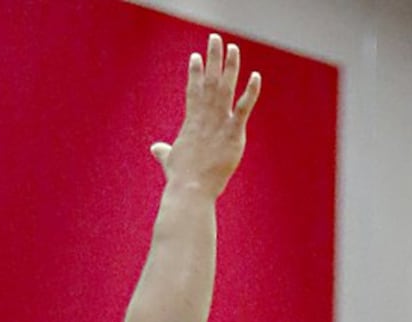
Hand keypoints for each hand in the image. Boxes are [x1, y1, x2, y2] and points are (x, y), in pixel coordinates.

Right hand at [151, 33, 260, 200]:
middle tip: (215, 39)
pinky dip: (250, 92)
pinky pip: (243, 108)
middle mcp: (205, 118)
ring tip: (233, 48)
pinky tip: (256, 77)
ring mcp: (219, 123)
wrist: (190, 191)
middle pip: (209, 81)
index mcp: (191, 122)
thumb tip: (155, 148)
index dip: (195, 73)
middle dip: (212, 58)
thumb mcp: (170, 161)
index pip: (193, 91)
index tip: (196, 56)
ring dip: (230, 66)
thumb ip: (164, 152)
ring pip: (225, 88)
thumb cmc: (180, 179)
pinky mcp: (233, 133)